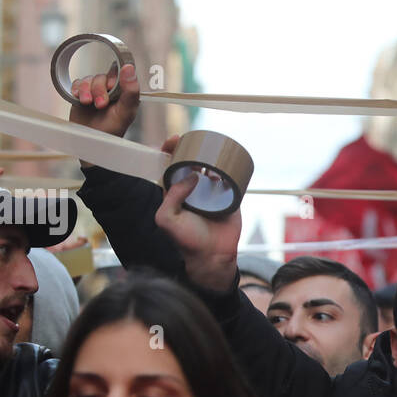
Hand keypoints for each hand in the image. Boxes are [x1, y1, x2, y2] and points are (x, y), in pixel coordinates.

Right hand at [67, 62, 140, 141]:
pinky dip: (77, 89)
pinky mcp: (81, 94)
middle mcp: (110, 89)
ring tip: (88, 103)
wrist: (93, 142)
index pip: (119, 73)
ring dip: (87, 90)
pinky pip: (77, 83)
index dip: (113, 78)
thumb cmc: (113, 130)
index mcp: (124, 92)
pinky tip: (79, 99)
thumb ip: (130, 91)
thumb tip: (129, 67)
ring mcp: (95, 91)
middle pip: (102, 76)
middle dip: (99, 89)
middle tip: (100, 105)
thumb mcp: (125, 112)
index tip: (111, 88)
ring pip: (89, 79)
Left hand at [153, 135, 241, 291]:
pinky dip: (230, 168)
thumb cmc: (187, 241)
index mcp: (174, 193)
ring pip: (211, 168)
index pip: (169, 166)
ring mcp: (211, 193)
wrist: (213, 257)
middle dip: (191, 148)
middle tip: (194, 139)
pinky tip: (228, 160)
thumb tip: (192, 175)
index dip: (169, 150)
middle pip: (191, 163)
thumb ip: (172, 196)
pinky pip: (230, 179)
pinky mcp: (229, 198)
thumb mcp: (167, 218)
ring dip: (211, 156)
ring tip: (212, 148)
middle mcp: (192, 191)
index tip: (174, 139)